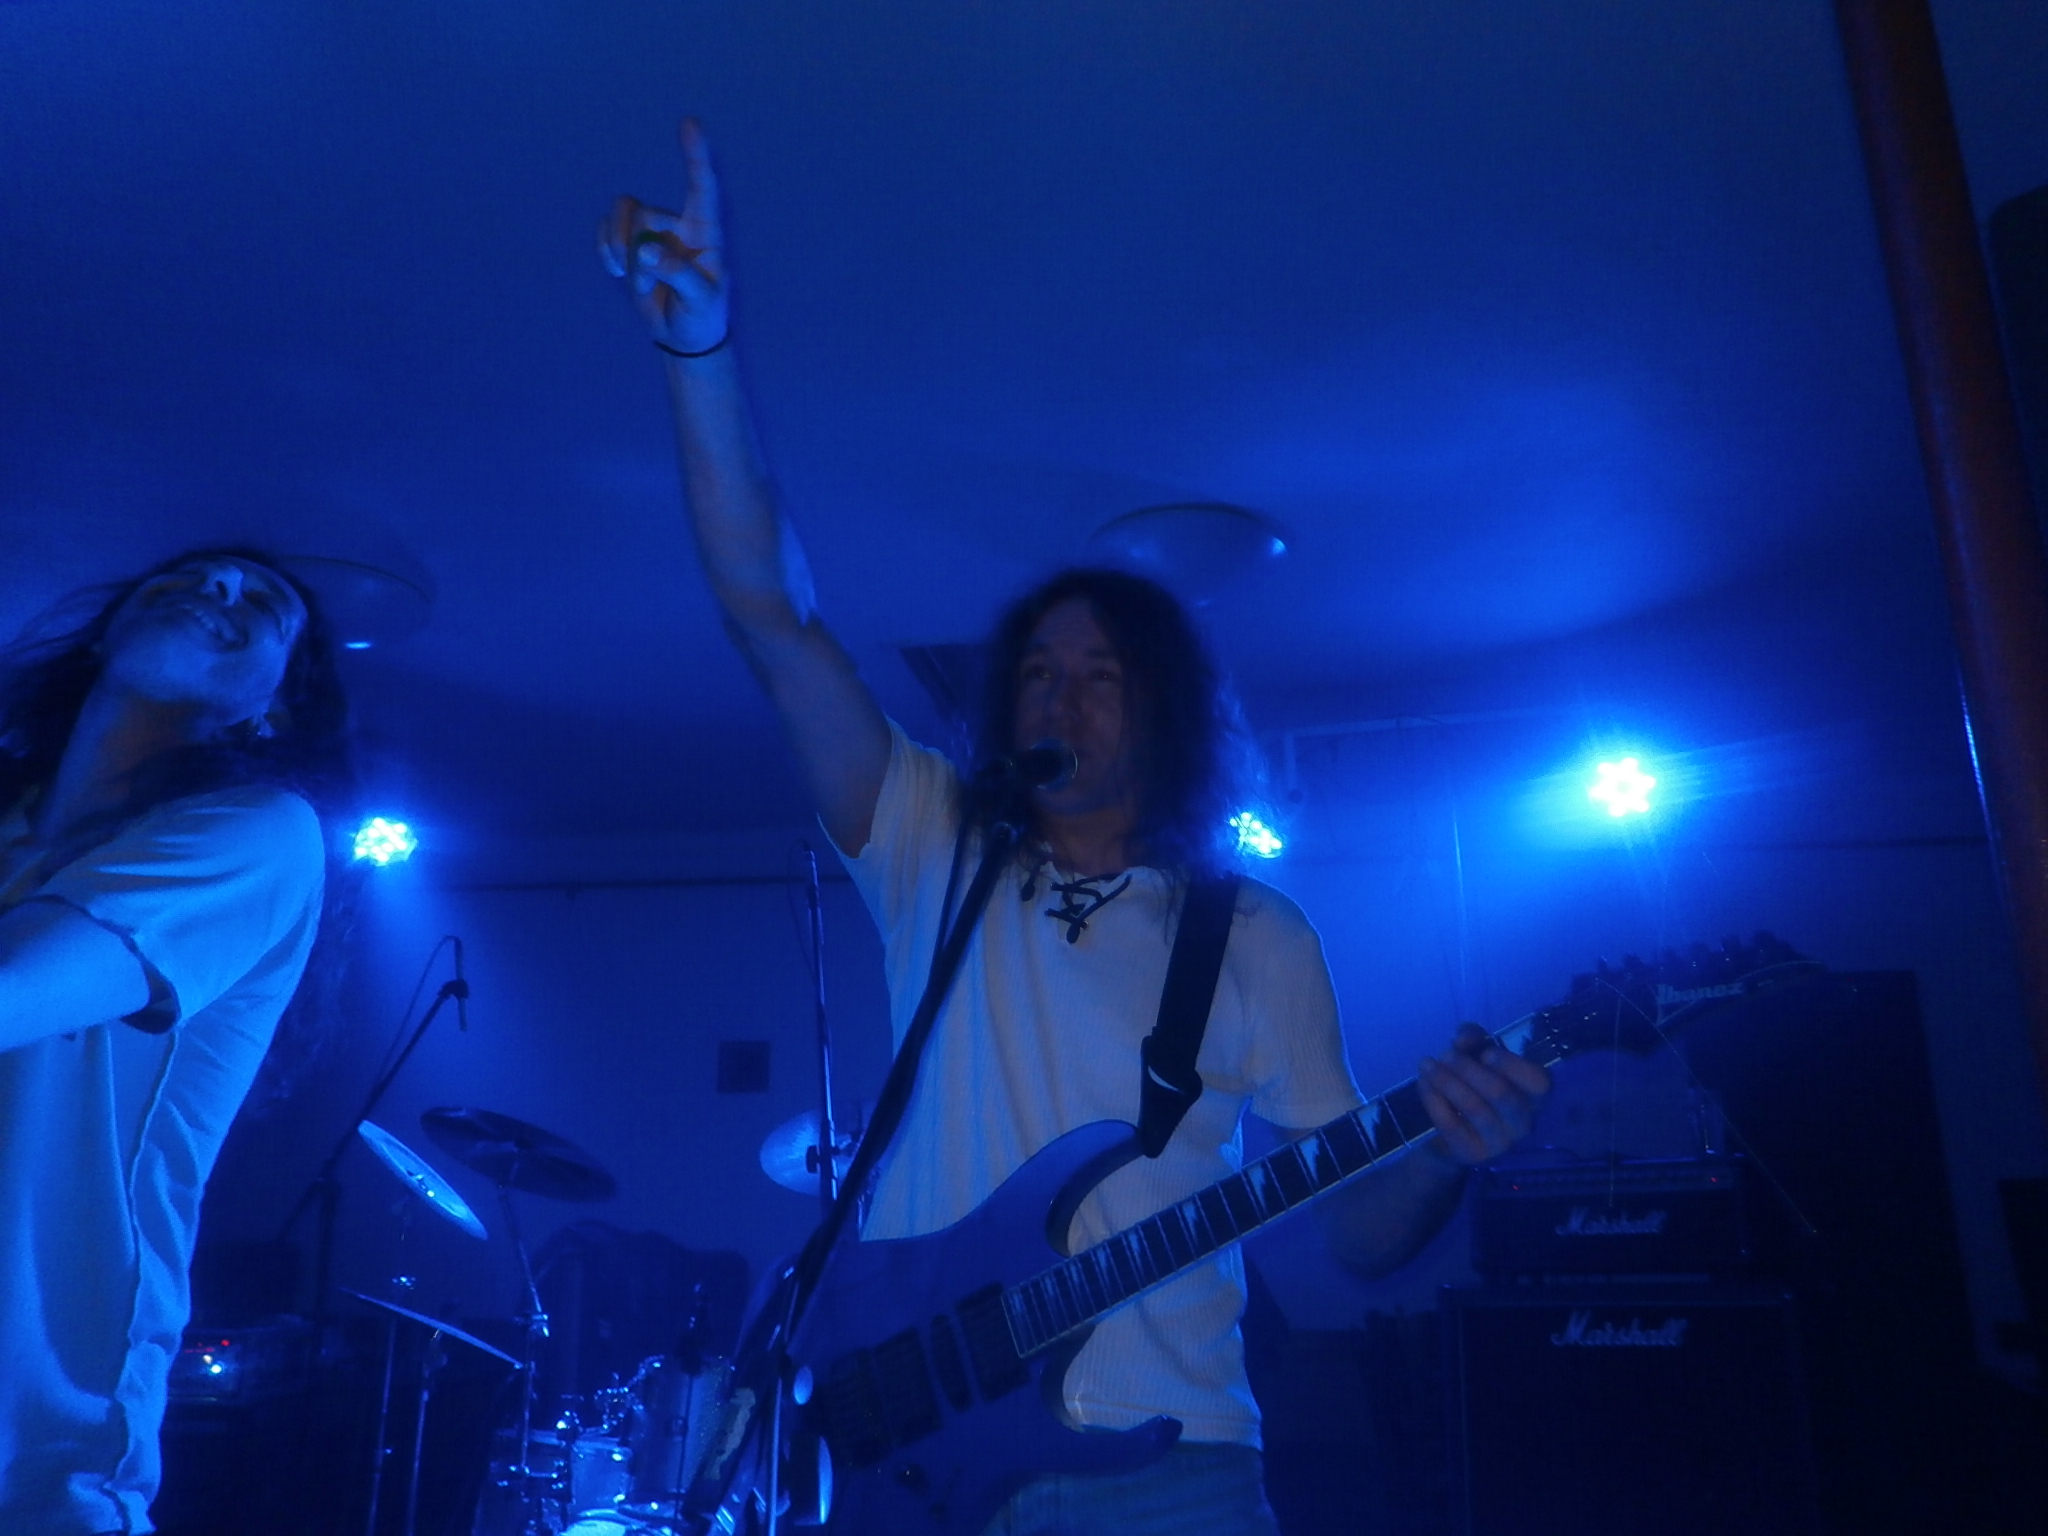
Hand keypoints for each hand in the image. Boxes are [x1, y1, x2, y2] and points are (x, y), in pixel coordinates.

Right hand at [600, 119, 728, 354]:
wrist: (684, 335)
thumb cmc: (703, 315)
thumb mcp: (701, 299)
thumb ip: (678, 273)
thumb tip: (646, 250)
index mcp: (705, 231)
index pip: (702, 186)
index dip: (696, 155)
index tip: (690, 122)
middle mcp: (678, 224)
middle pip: (641, 212)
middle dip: (633, 250)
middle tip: (647, 285)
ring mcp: (652, 232)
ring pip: (621, 217)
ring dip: (618, 250)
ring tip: (636, 284)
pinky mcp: (630, 245)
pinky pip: (605, 230)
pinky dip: (604, 249)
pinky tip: (615, 271)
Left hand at [1417, 1022, 1549, 1165]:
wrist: (1449, 1133)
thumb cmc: (1472, 1085)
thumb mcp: (1475, 1055)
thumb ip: (1473, 1039)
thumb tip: (1462, 1039)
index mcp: (1533, 1096)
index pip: (1538, 1082)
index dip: (1512, 1065)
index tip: (1485, 1052)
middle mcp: (1523, 1122)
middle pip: (1502, 1094)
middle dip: (1469, 1070)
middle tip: (1445, 1054)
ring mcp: (1500, 1142)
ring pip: (1475, 1108)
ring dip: (1447, 1081)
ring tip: (1427, 1064)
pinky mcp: (1474, 1154)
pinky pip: (1452, 1125)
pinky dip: (1434, 1100)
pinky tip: (1423, 1084)